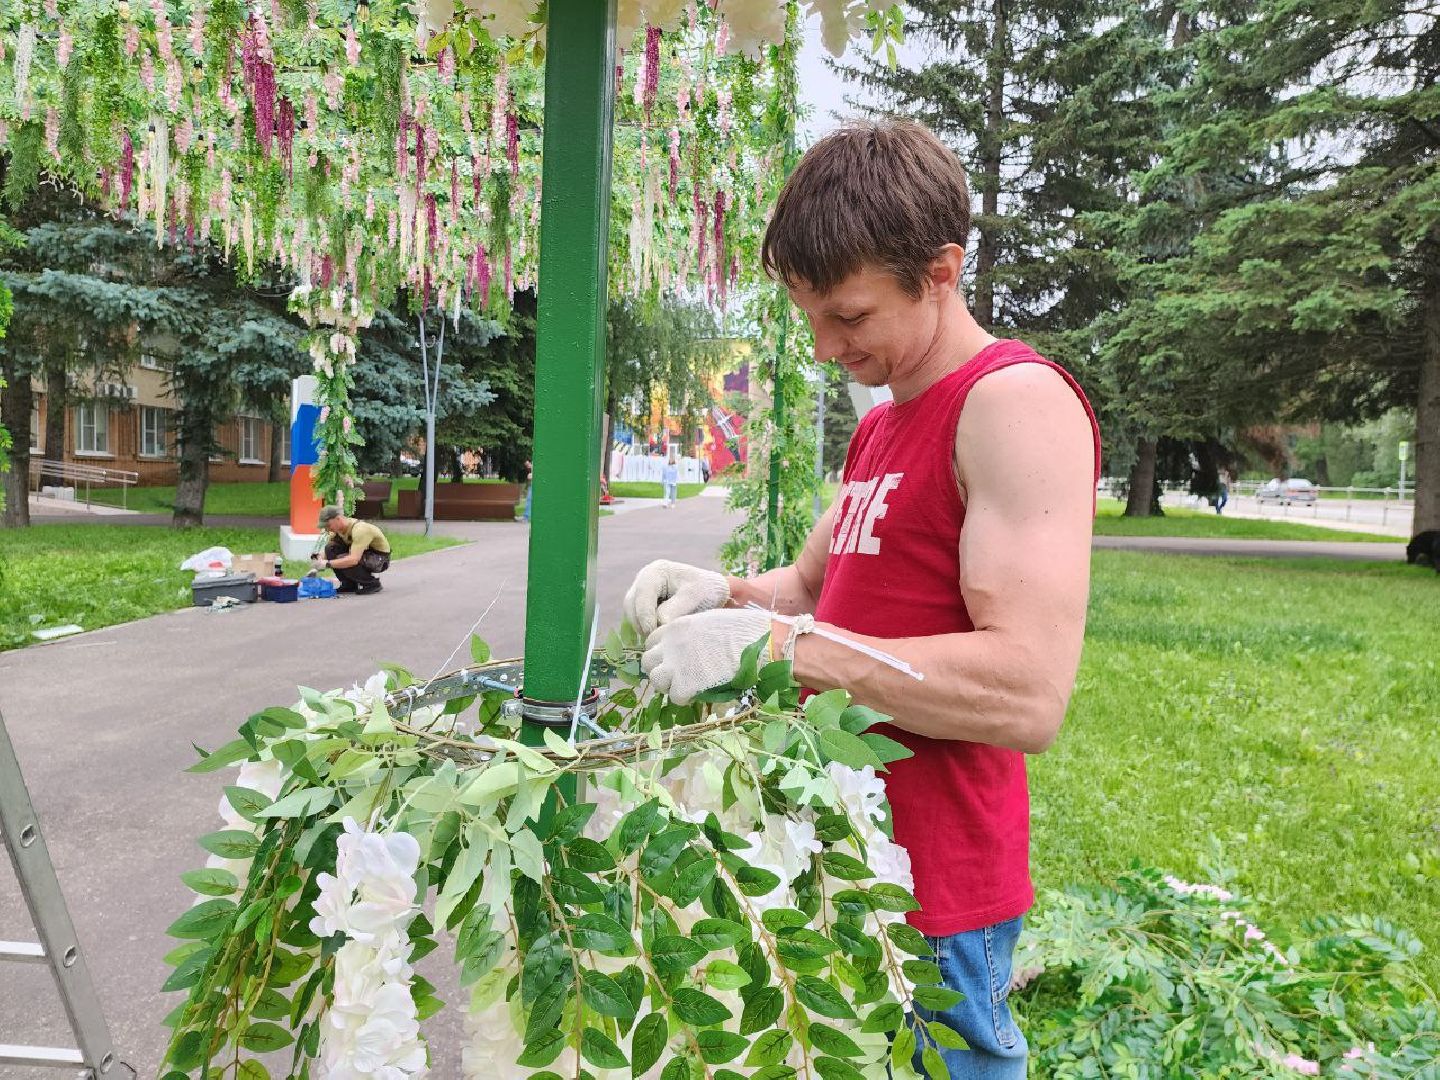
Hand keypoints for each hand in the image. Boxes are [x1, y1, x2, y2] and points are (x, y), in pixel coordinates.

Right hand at [624, 560, 730, 637]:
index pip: (642, 594)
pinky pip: (637, 619)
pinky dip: (646, 628)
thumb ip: (675, 609)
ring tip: (658, 638)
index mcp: (656, 571)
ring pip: (632, 613)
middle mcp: (644, 579)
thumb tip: (659, 623)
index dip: (645, 615)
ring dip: (642, 627)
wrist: (712, 592)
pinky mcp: (643, 605)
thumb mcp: (694, 596)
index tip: (652, 633)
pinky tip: (659, 635)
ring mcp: (641, 592)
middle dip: (642, 623)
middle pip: (631, 604)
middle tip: (655, 639)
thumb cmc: (706, 590)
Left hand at [641, 608, 771, 704]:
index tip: (673, 660)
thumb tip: (691, 646)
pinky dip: (685, 698)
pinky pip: (675, 697)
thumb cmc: (743, 630)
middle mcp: (671, 644)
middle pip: (647, 662)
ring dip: (669, 686)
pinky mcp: (686, 684)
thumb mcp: (710, 621)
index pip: (651, 642)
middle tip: (677, 676)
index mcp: (677, 626)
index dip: (661, 653)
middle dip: (660, 670)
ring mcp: (676, 665)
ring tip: (686, 687)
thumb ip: (692, 633)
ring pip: (656, 681)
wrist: (758, 643)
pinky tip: (698, 694)